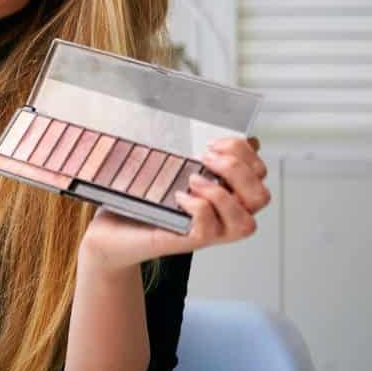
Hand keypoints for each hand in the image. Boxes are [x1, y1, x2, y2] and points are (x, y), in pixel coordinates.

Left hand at [78, 137, 270, 271]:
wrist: (110, 231)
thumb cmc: (141, 196)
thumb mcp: (170, 165)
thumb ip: (195, 151)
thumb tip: (211, 129)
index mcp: (228, 191)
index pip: (261, 172)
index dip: (246, 151)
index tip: (211, 141)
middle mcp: (225, 214)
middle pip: (261, 197)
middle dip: (238, 169)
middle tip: (204, 156)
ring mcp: (209, 231)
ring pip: (246, 223)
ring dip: (222, 194)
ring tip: (192, 178)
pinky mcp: (187, 241)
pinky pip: (209, 230)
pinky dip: (196, 208)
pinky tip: (177, 197)